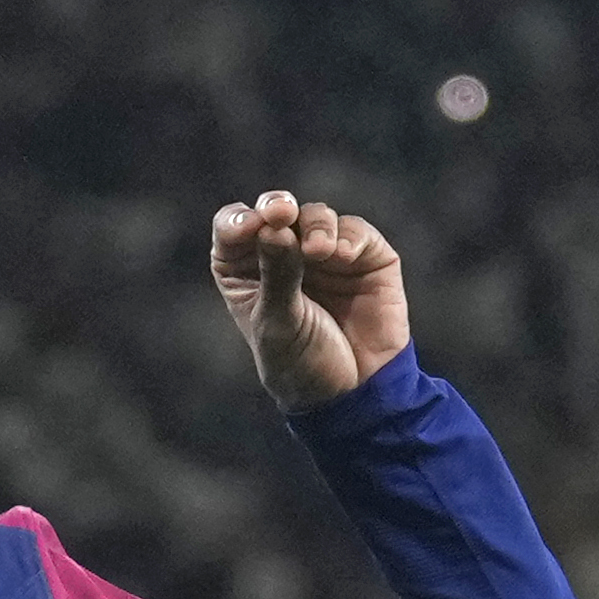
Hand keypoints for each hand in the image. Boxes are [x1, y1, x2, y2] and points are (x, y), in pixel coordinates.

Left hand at [209, 191, 410, 411]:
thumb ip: (277, 274)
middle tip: (280, 212)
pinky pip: (355, 231)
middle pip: (275, 210)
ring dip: (315, 225)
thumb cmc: (302, 362)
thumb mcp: (278, 323)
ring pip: (315, 216)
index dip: (238, 221)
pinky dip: (348, 237)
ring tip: (318, 251)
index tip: (247, 229)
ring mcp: (325, 253)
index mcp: (246, 269)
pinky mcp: (365, 257)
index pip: (234, 229)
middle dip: (276, 206)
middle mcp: (284, 253)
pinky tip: (340, 255)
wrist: (354, 392)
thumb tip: (276, 228)